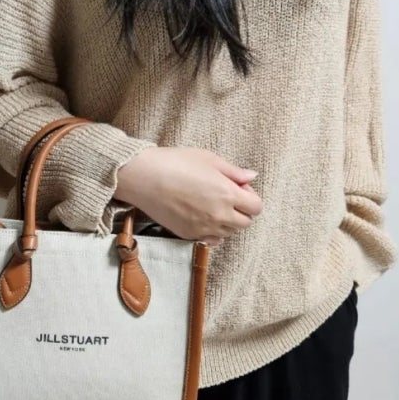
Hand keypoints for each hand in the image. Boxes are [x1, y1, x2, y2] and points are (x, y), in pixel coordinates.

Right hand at [114, 146, 261, 245]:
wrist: (143, 178)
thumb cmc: (174, 163)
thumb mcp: (208, 159)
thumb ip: (233, 171)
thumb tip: (251, 177)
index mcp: (227, 194)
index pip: (255, 207)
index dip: (250, 196)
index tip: (236, 187)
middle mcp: (219, 215)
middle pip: (245, 223)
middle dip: (241, 210)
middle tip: (225, 196)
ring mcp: (203, 228)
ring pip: (228, 233)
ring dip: (227, 221)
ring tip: (210, 205)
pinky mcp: (188, 235)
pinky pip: (211, 240)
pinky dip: (212, 232)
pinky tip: (202, 217)